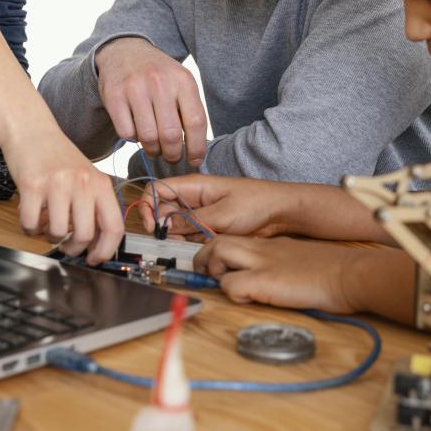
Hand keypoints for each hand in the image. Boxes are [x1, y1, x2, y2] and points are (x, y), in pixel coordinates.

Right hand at [0, 125, 124, 263]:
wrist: (33, 131)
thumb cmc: (59, 158)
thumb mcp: (87, 178)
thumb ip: (94, 206)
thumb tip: (96, 244)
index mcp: (101, 184)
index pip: (114, 227)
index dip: (105, 250)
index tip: (94, 258)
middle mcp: (82, 183)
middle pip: (84, 235)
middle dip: (73, 248)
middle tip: (65, 245)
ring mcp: (57, 184)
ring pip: (56, 232)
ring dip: (49, 236)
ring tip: (46, 224)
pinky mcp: (32, 185)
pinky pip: (31, 224)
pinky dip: (29, 228)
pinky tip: (31, 217)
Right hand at [94, 37, 207, 166]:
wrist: (125, 52)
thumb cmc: (159, 75)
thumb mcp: (180, 84)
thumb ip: (189, 111)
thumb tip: (196, 151)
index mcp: (183, 81)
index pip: (196, 122)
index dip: (196, 148)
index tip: (194, 160)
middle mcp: (159, 82)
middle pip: (171, 135)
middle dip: (173, 154)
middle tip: (171, 157)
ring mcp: (135, 88)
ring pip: (148, 137)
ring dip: (152, 150)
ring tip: (154, 147)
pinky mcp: (114, 96)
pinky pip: (126, 133)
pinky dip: (132, 138)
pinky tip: (136, 129)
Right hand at [141, 174, 295, 238]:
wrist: (281, 213)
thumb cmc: (255, 203)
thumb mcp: (221, 214)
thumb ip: (190, 221)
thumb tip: (164, 225)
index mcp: (193, 186)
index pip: (157, 190)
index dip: (149, 206)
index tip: (152, 225)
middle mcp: (193, 199)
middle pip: (163, 211)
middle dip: (163, 226)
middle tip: (172, 239)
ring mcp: (200, 214)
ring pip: (175, 226)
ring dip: (178, 237)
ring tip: (193, 242)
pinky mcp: (209, 227)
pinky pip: (190, 236)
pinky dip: (190, 243)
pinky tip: (201, 245)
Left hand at [193, 236, 366, 312]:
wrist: (352, 273)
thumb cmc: (336, 272)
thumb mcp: (304, 262)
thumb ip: (286, 265)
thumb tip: (276, 280)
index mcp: (273, 246)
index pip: (235, 239)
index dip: (221, 253)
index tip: (220, 267)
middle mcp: (263, 250)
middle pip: (217, 240)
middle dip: (205, 258)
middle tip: (209, 275)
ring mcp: (263, 263)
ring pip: (217, 252)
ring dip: (213, 270)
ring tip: (225, 285)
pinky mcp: (265, 282)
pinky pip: (231, 284)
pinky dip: (231, 292)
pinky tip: (247, 298)